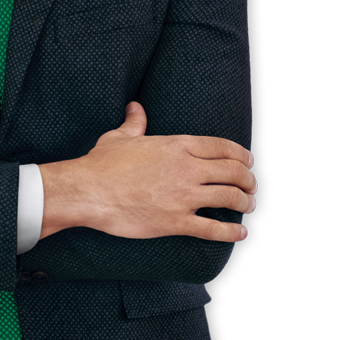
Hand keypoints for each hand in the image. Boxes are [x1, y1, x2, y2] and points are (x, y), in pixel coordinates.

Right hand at [39, 101, 256, 242]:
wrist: (88, 191)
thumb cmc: (102, 164)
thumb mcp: (120, 137)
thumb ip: (135, 122)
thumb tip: (135, 107)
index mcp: (177, 145)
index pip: (222, 147)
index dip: (242, 155)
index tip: (249, 161)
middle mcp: (186, 169)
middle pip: (233, 172)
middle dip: (248, 180)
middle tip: (251, 186)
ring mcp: (184, 196)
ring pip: (230, 198)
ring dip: (245, 202)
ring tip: (248, 206)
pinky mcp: (177, 222)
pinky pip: (213, 229)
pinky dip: (231, 231)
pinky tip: (240, 232)